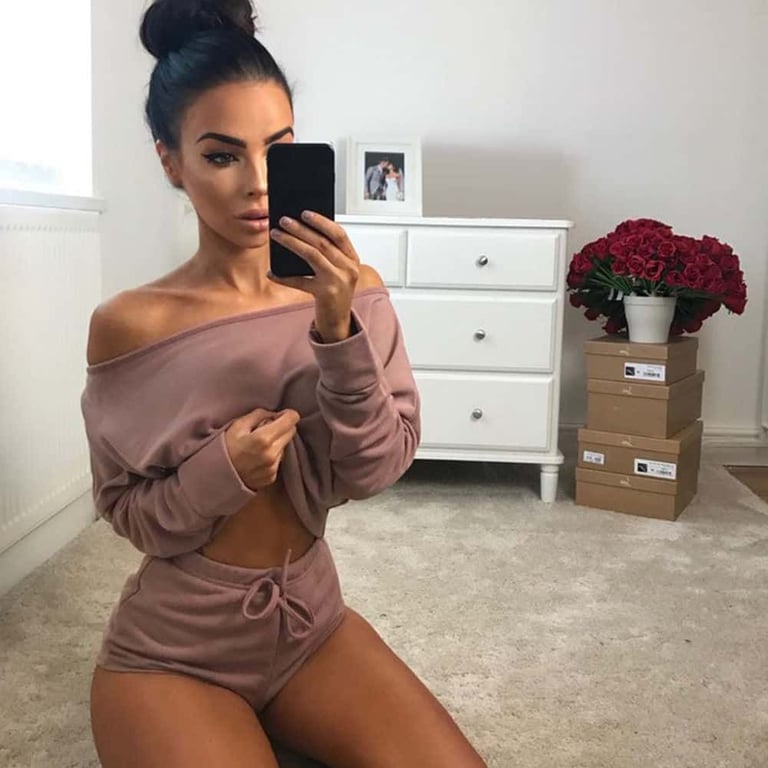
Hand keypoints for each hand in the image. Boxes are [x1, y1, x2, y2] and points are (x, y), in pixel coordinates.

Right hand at [224, 408, 300, 490]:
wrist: (215, 476)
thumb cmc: (224, 448)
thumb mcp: (238, 425)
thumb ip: (259, 415)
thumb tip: (274, 415)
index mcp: (264, 438)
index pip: (291, 420)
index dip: (288, 414)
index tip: (281, 415)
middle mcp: (272, 454)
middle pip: (291, 432)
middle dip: (282, 428)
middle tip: (265, 430)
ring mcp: (273, 468)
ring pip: (285, 447)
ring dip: (277, 443)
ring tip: (258, 447)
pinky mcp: (271, 477)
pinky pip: (278, 461)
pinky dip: (271, 457)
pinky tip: (256, 459)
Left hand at [268, 211, 359, 341]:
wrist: (338, 324)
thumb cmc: (334, 295)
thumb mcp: (335, 272)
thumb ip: (325, 255)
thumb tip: (298, 233)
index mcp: (352, 260)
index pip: (339, 234)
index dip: (322, 221)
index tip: (304, 212)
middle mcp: (348, 269)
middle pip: (322, 242)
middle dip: (301, 229)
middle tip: (284, 220)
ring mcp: (339, 281)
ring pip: (312, 254)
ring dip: (292, 242)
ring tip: (277, 234)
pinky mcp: (326, 294)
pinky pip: (301, 281)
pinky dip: (284, 277)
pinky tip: (272, 272)